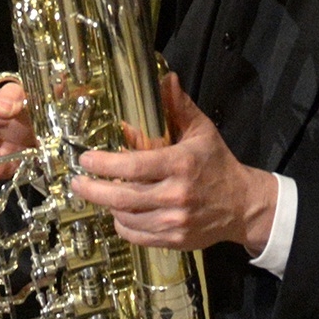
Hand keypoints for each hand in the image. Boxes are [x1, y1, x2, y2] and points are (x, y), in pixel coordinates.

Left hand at [69, 73, 276, 254]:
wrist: (242, 205)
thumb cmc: (217, 163)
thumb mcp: (202, 130)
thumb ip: (179, 106)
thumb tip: (166, 78)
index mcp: (180, 164)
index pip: (134, 166)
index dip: (105, 164)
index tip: (85, 159)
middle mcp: (175, 195)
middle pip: (123, 197)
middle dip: (93, 190)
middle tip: (76, 182)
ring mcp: (174, 221)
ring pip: (127, 218)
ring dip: (107, 206)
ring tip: (97, 193)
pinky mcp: (174, 240)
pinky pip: (137, 236)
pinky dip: (122, 225)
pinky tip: (118, 213)